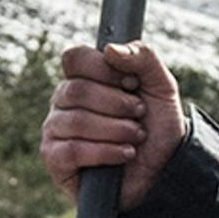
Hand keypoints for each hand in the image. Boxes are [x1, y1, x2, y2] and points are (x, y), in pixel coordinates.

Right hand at [42, 41, 185, 208]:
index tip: (132, 82)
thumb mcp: (161, 85)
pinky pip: (72, 150)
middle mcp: (63, 101)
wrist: (163, 168)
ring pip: (76, 121)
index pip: (74, 58)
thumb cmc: (156, 124)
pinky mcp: (55, 160)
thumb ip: (143, 57)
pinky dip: (105, 152)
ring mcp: (55, 130)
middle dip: (117, 104)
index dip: (104, 69)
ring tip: (136, 137)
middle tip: (139, 113)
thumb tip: (110, 49)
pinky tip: (124, 154)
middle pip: (76, 90)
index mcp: (82, 78)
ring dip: (116, 129)